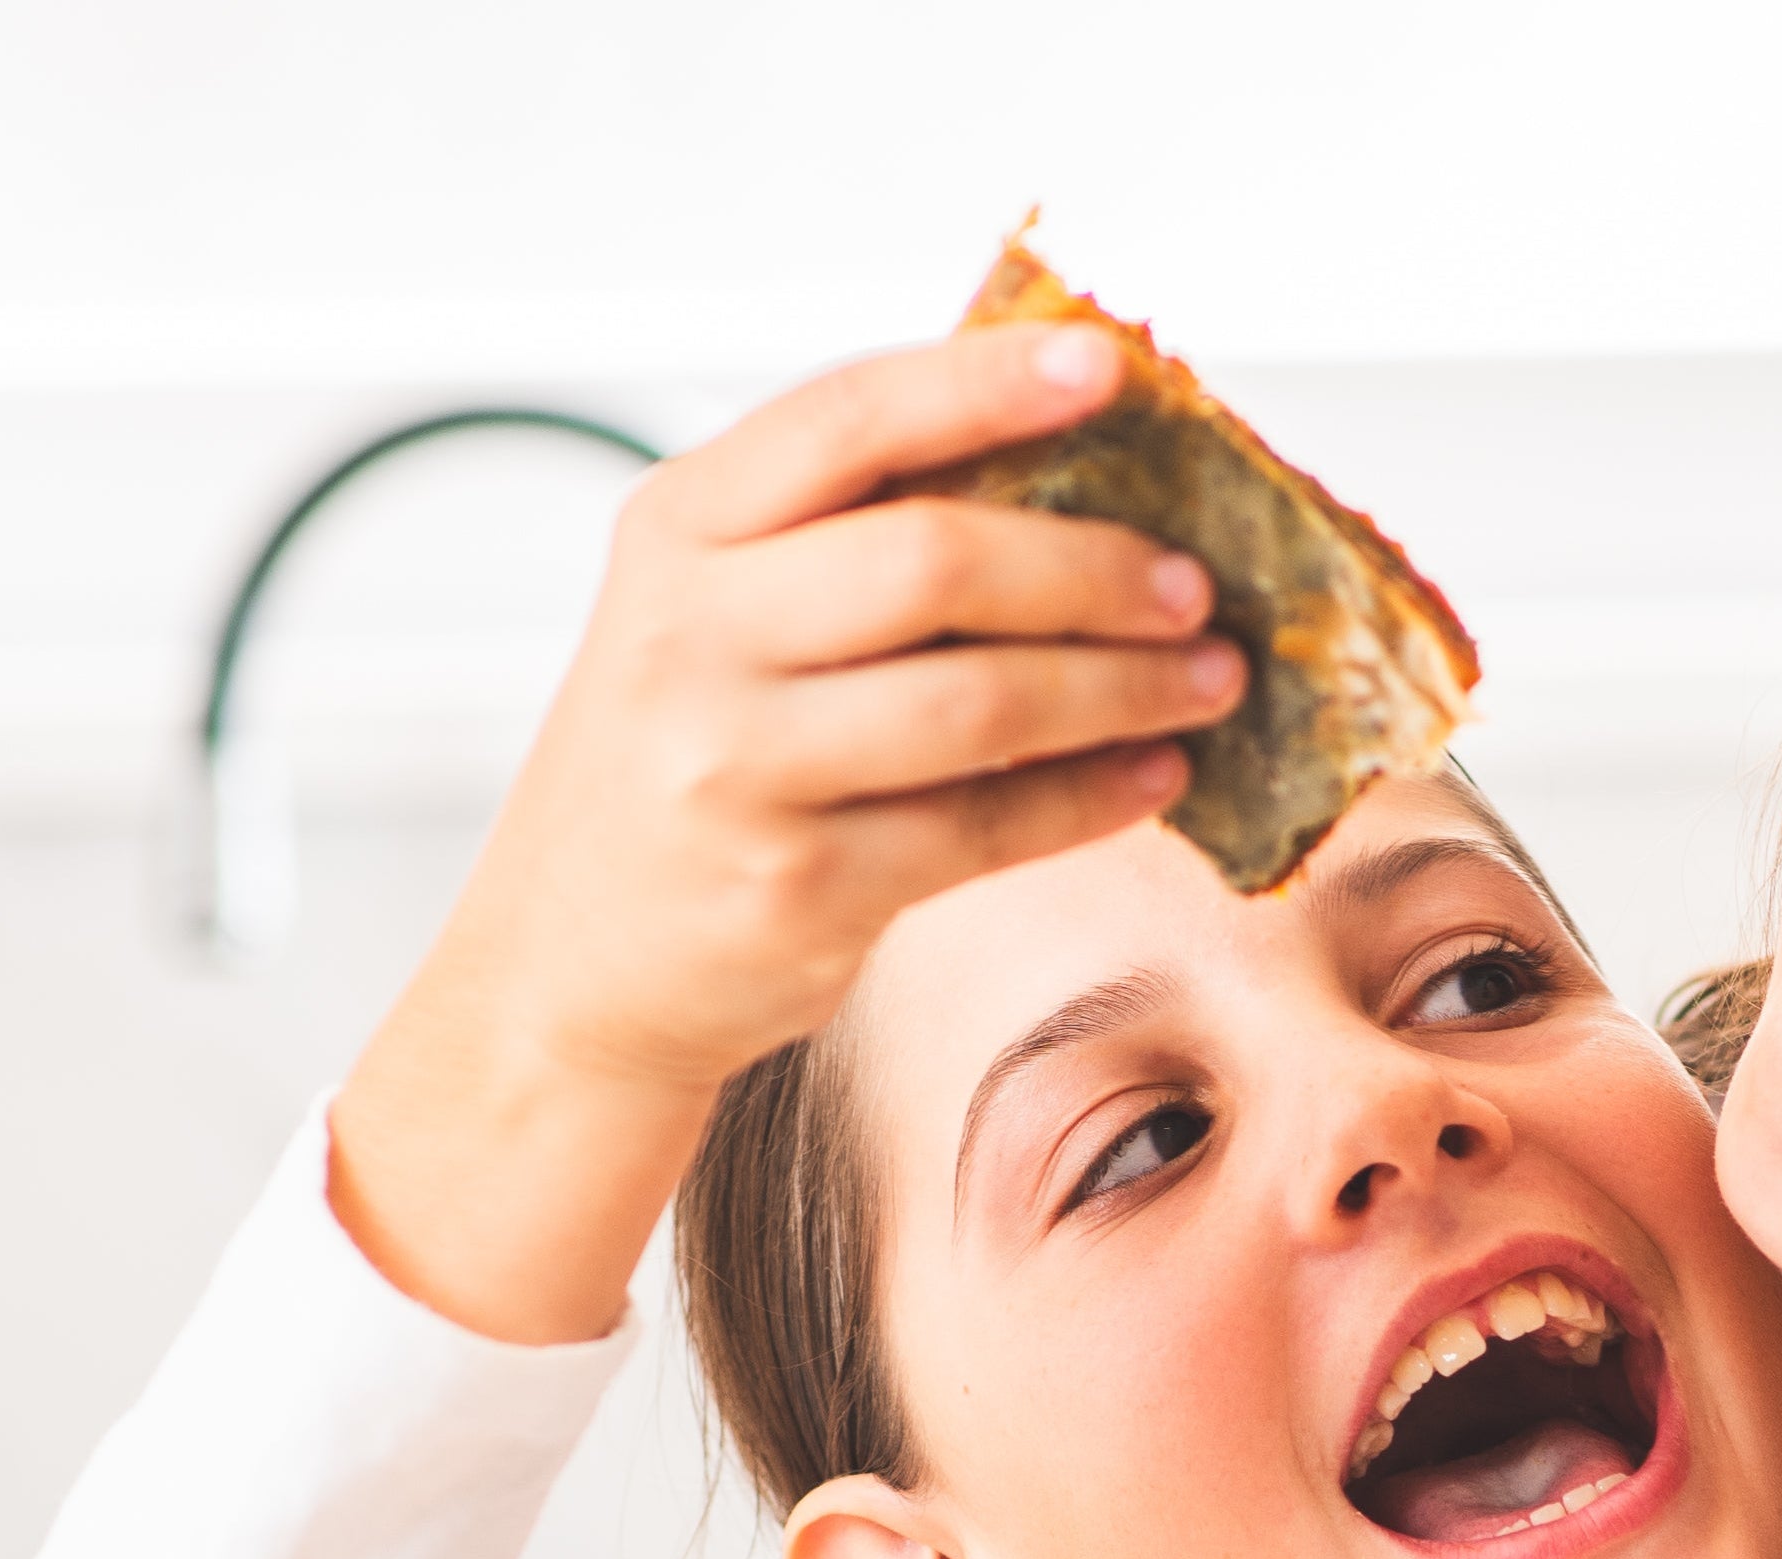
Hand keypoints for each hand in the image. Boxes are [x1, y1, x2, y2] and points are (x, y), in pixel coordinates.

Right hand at [330, 320, 1244, 1347]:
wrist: (570, 966)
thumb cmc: (679, 770)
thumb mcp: (710, 620)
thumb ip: (836, 543)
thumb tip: (1059, 476)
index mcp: (679, 530)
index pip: (848, 418)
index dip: (984, 384)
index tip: (1106, 370)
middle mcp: (696, 636)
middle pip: (934, 561)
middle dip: (1093, 568)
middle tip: (1196, 586)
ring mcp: (740, 767)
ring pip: (977, 704)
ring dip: (1118, 691)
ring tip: (1210, 683)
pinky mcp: (797, 887)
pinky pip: (982, 831)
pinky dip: (1088, 799)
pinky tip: (1155, 775)